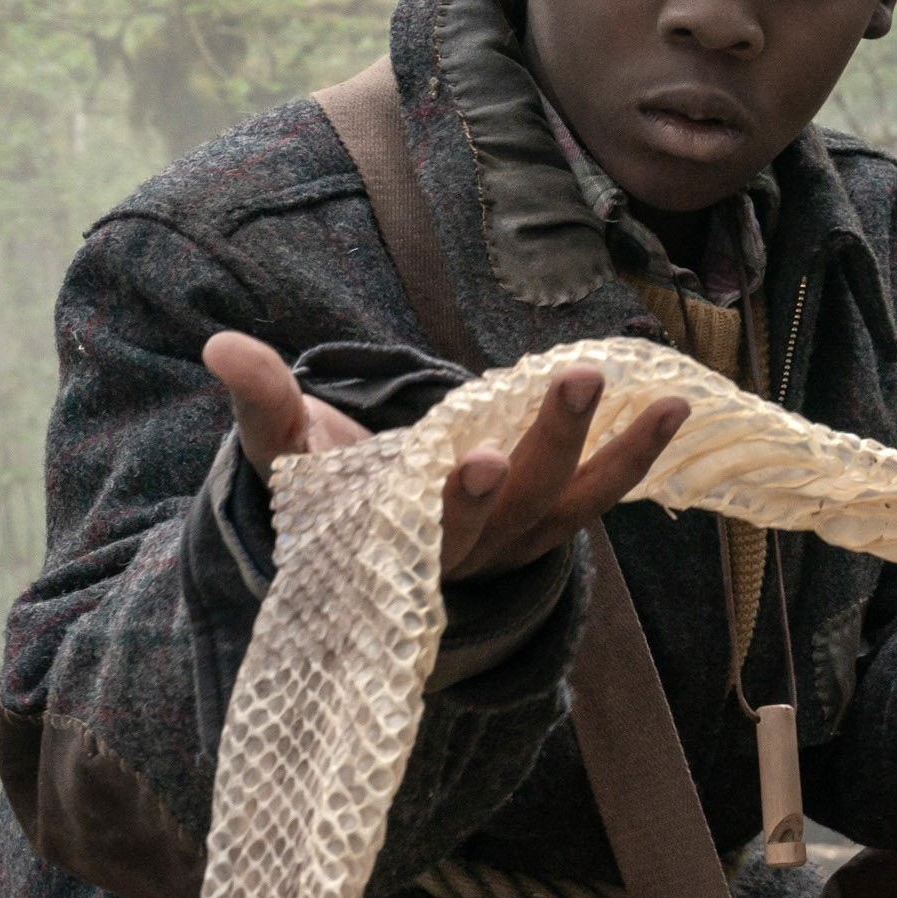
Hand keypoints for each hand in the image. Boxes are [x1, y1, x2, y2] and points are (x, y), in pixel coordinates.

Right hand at [202, 333, 687, 580]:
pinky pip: (602, 495)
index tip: (475, 457)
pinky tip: (675, 408)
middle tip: (575, 381)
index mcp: (400, 541)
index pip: (433, 527)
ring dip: (619, 452)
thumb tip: (220, 346)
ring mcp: (517, 542)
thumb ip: (261, 402)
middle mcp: (469, 551)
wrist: (374, 543)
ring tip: (665, 400)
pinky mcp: (550, 524)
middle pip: (517, 506)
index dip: (456, 497)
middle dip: (549, 445)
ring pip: (573, 504)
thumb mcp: (284, 451)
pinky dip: (638, 456)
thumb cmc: (324, 491)